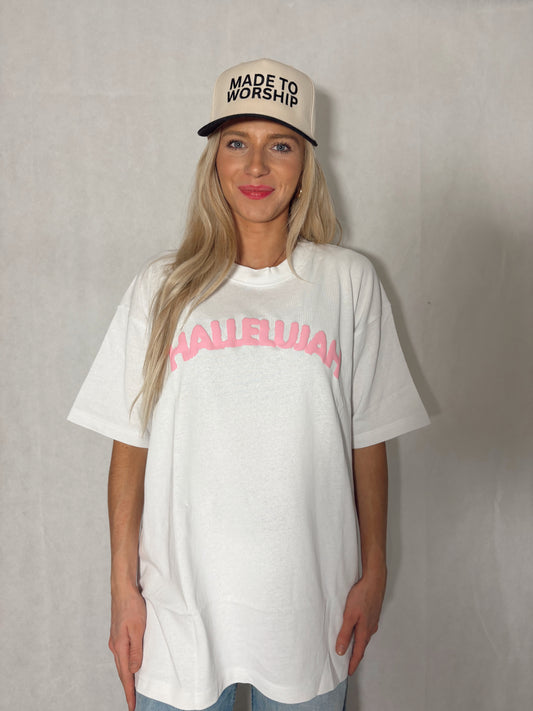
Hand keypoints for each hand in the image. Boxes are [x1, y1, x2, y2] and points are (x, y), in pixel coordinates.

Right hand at [109, 587, 146, 710]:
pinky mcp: (118, 634)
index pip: (125, 675)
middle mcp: (115, 646)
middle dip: (128, 688)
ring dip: (127, 676)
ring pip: (121, 663)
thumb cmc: (132, 606)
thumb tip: (134, 670)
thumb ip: (136, 650)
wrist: (122, 589)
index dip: (129, 692)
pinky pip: (122, 654)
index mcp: (119, 646)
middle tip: (133, 702)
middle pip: (122, 672)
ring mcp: (115, 640)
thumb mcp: (138, 628)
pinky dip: (126, 664)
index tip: (132, 706)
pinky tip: (130, 665)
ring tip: (132, 688)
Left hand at [335, 571, 385, 674]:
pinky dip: (361, 633)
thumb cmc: (362, 596)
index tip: (349, 672)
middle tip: (349, 663)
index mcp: (365, 631)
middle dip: (356, 656)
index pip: (358, 652)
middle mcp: (370, 628)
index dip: (353, 663)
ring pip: (365, 636)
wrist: (374, 581)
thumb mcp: (349, 615)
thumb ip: (345, 633)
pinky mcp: (372, 613)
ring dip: (358, 644)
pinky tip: (357, 629)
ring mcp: (372, 620)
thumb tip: (341, 651)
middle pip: (362, 646)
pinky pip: (366, 628)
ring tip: (351, 649)